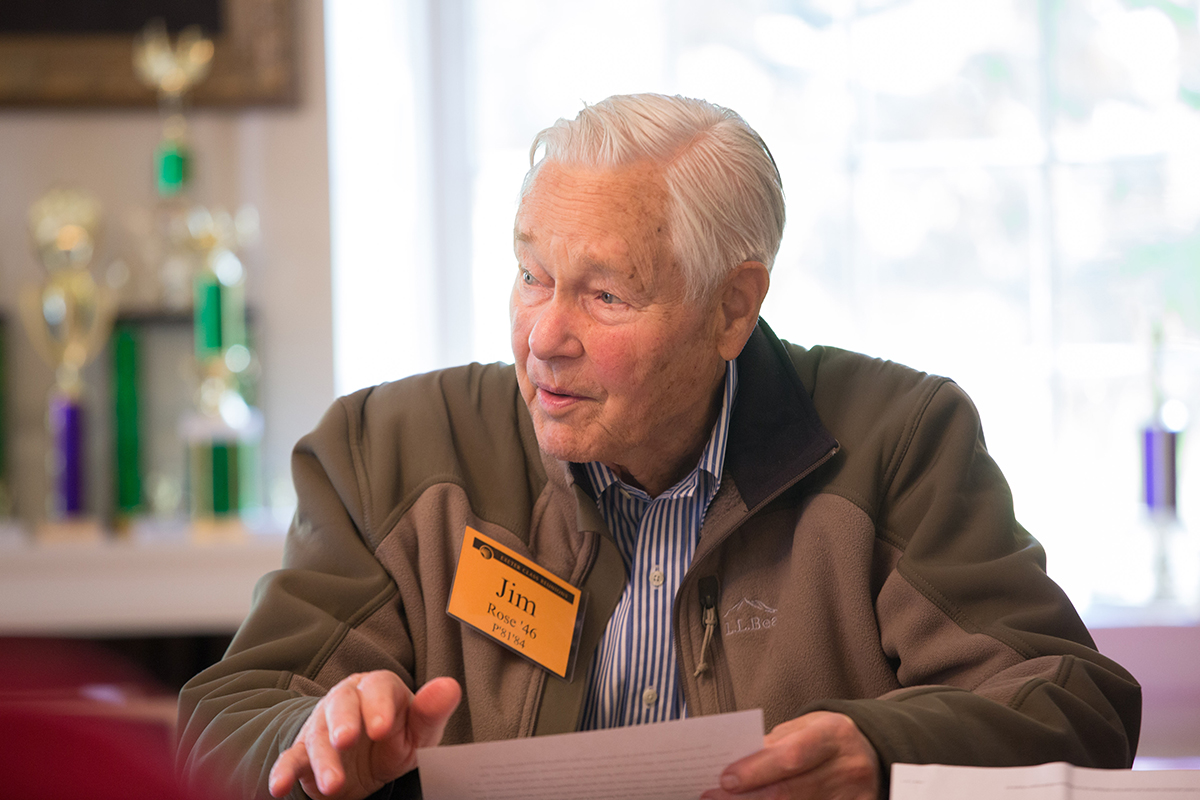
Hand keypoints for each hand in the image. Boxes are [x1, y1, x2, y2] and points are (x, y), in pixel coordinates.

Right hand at [269, 671, 460, 799]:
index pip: (378, 687)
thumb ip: (432, 711)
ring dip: (323, 760)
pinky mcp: (303, 751)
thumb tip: (450, 686)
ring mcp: (322, 725)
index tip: (382, 728)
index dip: (378, 705)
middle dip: (343, 722)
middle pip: (340, 703)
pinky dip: (283, 772)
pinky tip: (279, 786)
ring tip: (333, 784)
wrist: (368, 759)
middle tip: (347, 740)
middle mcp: (346, 700)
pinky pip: (291, 758)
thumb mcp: (420, 730)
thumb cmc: (398, 737)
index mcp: (378, 688)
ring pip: (317, 736)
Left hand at [702, 711, 879, 799]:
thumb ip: (774, 744)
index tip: (725, 778)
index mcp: (833, 735)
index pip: (791, 756)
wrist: (872, 751)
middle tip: (713, 797)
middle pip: (790, 791)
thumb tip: (736, 762)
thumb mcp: (805, 727)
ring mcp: (852, 797)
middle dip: (747, 797)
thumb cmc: (827, 738)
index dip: (756, 770)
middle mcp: (847, 768)